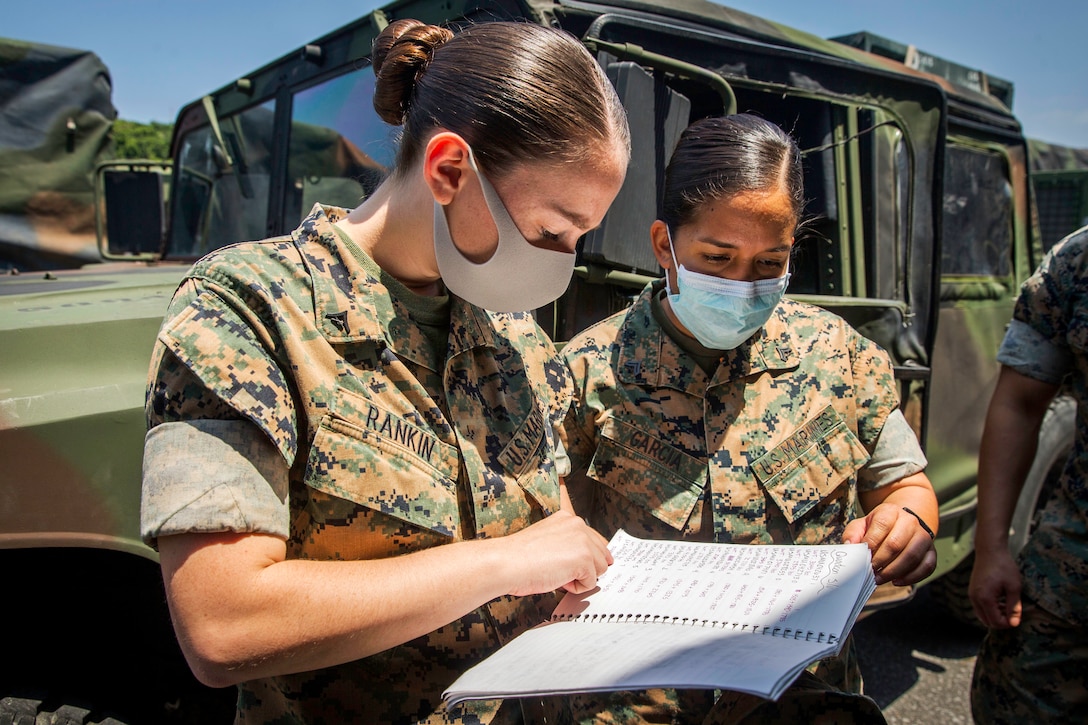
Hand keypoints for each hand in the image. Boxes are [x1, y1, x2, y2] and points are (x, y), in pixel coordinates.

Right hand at [498, 489, 612, 596]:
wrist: (507, 562)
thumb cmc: (518, 556)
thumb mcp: (547, 540)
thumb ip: (567, 544)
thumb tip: (583, 562)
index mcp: (567, 518)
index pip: (594, 539)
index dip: (589, 557)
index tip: (580, 564)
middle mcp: (578, 525)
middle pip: (601, 554)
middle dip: (586, 568)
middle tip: (561, 571)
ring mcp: (583, 541)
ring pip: (600, 569)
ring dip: (581, 578)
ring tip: (557, 574)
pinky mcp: (584, 558)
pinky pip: (591, 582)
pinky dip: (576, 588)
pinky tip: (558, 579)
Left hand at [842, 503, 935, 584]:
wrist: (902, 523)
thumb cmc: (878, 527)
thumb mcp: (862, 524)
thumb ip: (853, 534)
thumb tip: (850, 546)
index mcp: (891, 511)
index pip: (882, 525)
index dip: (871, 543)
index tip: (862, 558)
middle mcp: (910, 521)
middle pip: (896, 543)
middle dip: (881, 561)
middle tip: (870, 572)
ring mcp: (923, 536)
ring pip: (912, 556)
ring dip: (894, 571)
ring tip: (880, 579)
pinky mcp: (932, 551)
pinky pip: (927, 566)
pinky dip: (912, 577)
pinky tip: (897, 581)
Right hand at [969, 548, 1021, 627]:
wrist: (990, 550)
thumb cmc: (1003, 566)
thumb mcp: (1014, 587)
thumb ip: (1014, 607)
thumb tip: (1014, 624)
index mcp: (985, 598)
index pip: (996, 622)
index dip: (1008, 623)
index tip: (1018, 617)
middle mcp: (975, 598)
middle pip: (987, 621)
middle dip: (1001, 621)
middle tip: (1013, 612)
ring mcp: (972, 595)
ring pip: (982, 615)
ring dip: (995, 615)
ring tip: (1007, 605)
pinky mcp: (972, 591)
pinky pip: (980, 607)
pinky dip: (989, 609)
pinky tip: (999, 600)